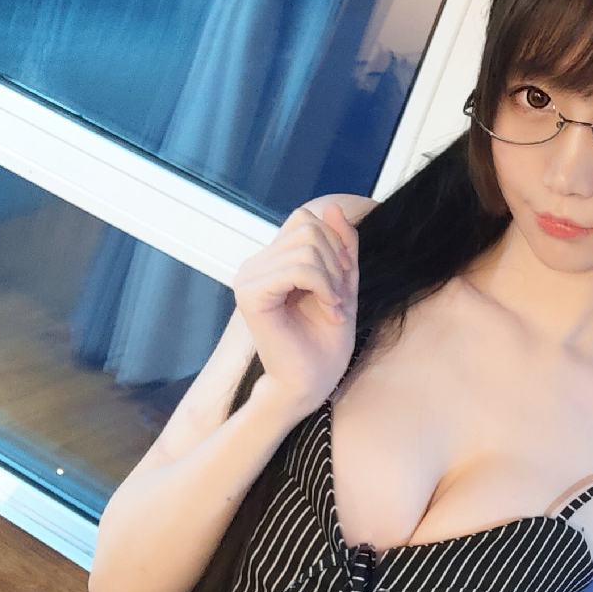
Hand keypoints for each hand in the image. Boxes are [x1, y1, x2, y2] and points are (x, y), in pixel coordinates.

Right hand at [233, 199, 359, 415]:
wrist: (311, 385)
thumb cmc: (325, 343)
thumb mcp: (343, 283)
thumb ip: (340, 246)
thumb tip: (334, 206)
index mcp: (272, 261)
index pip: (306, 219)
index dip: (334, 242)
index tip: (342, 282)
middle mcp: (255, 265)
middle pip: (308, 227)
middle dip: (336, 261)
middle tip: (340, 299)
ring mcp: (249, 278)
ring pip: (306, 248)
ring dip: (333, 280)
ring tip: (334, 309)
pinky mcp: (251, 295)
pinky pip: (297, 269)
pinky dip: (324, 288)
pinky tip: (330, 312)